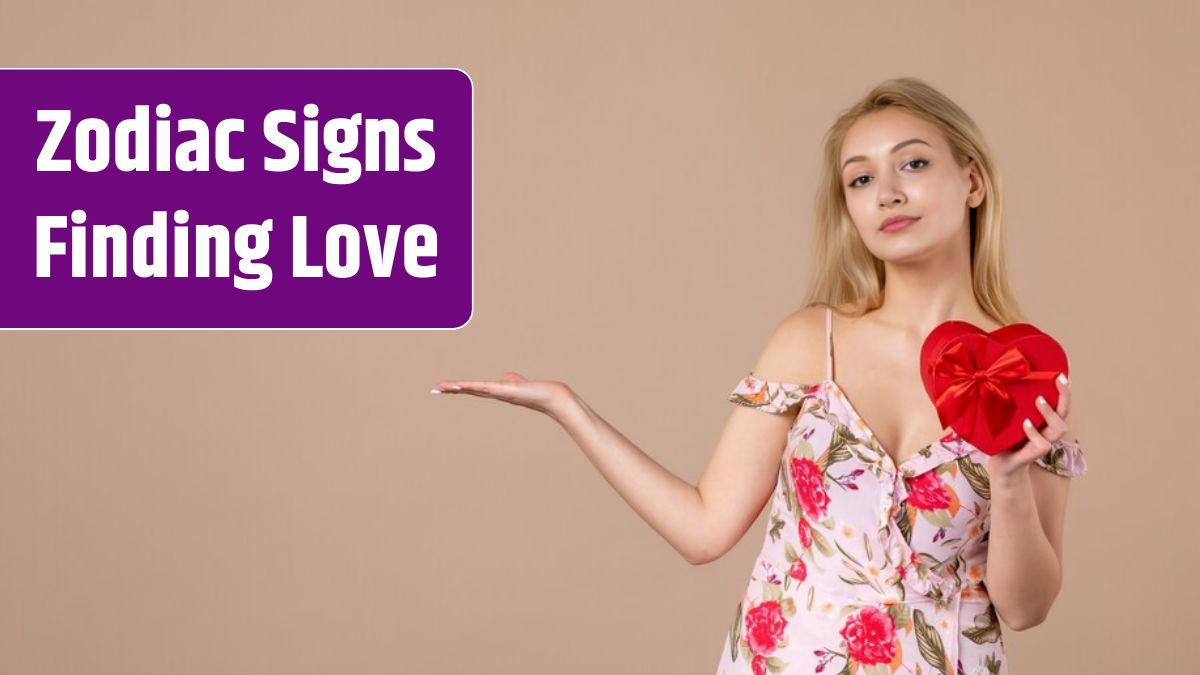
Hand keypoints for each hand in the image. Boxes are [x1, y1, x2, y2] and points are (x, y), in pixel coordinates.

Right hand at [432, 371, 575, 419]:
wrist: (550, 397)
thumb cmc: (536, 391)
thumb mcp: (518, 383)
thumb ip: (511, 380)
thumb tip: (506, 378)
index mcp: (496, 391)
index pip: (473, 388)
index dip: (459, 388)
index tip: (444, 387)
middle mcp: (495, 393)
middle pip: (469, 390)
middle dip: (452, 389)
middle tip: (436, 388)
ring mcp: (499, 392)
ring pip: (474, 389)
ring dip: (458, 388)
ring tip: (442, 386)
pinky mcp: (505, 390)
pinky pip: (485, 387)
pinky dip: (472, 386)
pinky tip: (462, 385)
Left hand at [987, 374, 1072, 482]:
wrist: (999, 466)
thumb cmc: (1003, 438)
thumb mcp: (1006, 417)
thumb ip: (1009, 404)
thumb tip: (1000, 378)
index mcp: (1043, 421)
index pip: (1060, 403)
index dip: (1064, 390)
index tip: (1061, 374)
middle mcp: (1046, 431)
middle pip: (1065, 413)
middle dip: (1065, 395)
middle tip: (1057, 380)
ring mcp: (1041, 443)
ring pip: (1058, 429)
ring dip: (1050, 413)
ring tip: (1038, 400)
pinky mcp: (1031, 455)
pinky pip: (1041, 444)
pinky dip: (1034, 433)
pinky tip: (1025, 423)